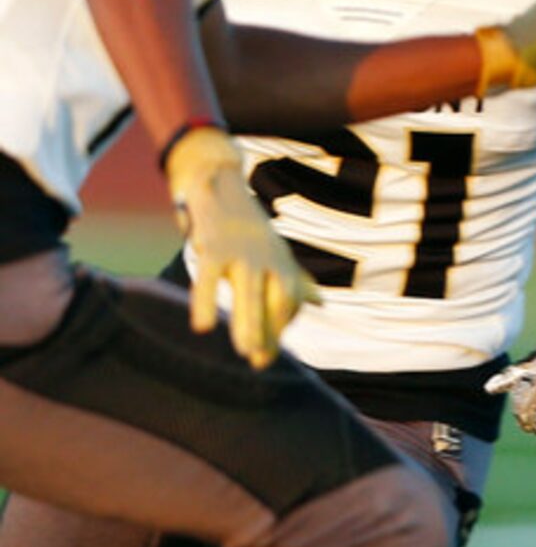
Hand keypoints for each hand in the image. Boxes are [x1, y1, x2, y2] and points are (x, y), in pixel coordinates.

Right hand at [164, 126, 316, 368]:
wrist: (222, 185)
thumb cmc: (252, 230)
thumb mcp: (278, 254)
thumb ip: (297, 281)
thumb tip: (321, 302)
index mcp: (282, 264)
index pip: (289, 302)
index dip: (280, 327)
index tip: (265, 356)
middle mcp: (265, 260)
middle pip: (275, 299)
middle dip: (271, 330)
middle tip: (261, 361)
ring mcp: (240, 253)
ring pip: (247, 292)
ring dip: (248, 322)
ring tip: (246, 350)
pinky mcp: (212, 247)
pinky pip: (207, 278)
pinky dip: (203, 301)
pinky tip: (202, 327)